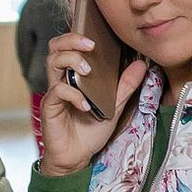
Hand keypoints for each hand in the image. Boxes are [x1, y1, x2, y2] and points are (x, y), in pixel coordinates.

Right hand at [39, 34, 146, 176]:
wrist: (77, 157)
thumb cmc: (90, 131)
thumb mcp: (114, 106)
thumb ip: (125, 86)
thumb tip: (141, 64)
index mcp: (74, 75)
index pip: (68, 45)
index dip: (76, 34)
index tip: (96, 34)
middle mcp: (61, 79)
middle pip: (55, 47)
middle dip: (71, 40)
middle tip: (90, 44)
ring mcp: (54, 92)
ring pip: (53, 62)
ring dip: (71, 61)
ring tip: (87, 71)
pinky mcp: (50, 107)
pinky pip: (58, 91)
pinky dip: (73, 94)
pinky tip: (86, 105)